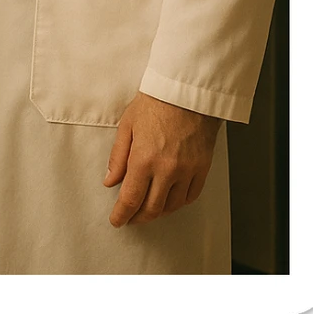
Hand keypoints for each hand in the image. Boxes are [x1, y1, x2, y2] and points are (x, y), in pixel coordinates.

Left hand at [104, 91, 220, 226]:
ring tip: (149, 209)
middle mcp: (166, 170)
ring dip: (159, 212)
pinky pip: (191, 196)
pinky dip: (179, 203)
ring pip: (172, 206)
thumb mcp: (127, 125)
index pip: (131, 199)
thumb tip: (110, 181)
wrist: (187, 92)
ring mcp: (187, 171)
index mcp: (144, 159)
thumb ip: (118, 156)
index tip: (117, 221)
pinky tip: (171, 200)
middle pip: (152, 208)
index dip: (122, 214)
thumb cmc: (155, 102)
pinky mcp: (202, 168)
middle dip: (139, 218)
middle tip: (131, 219)